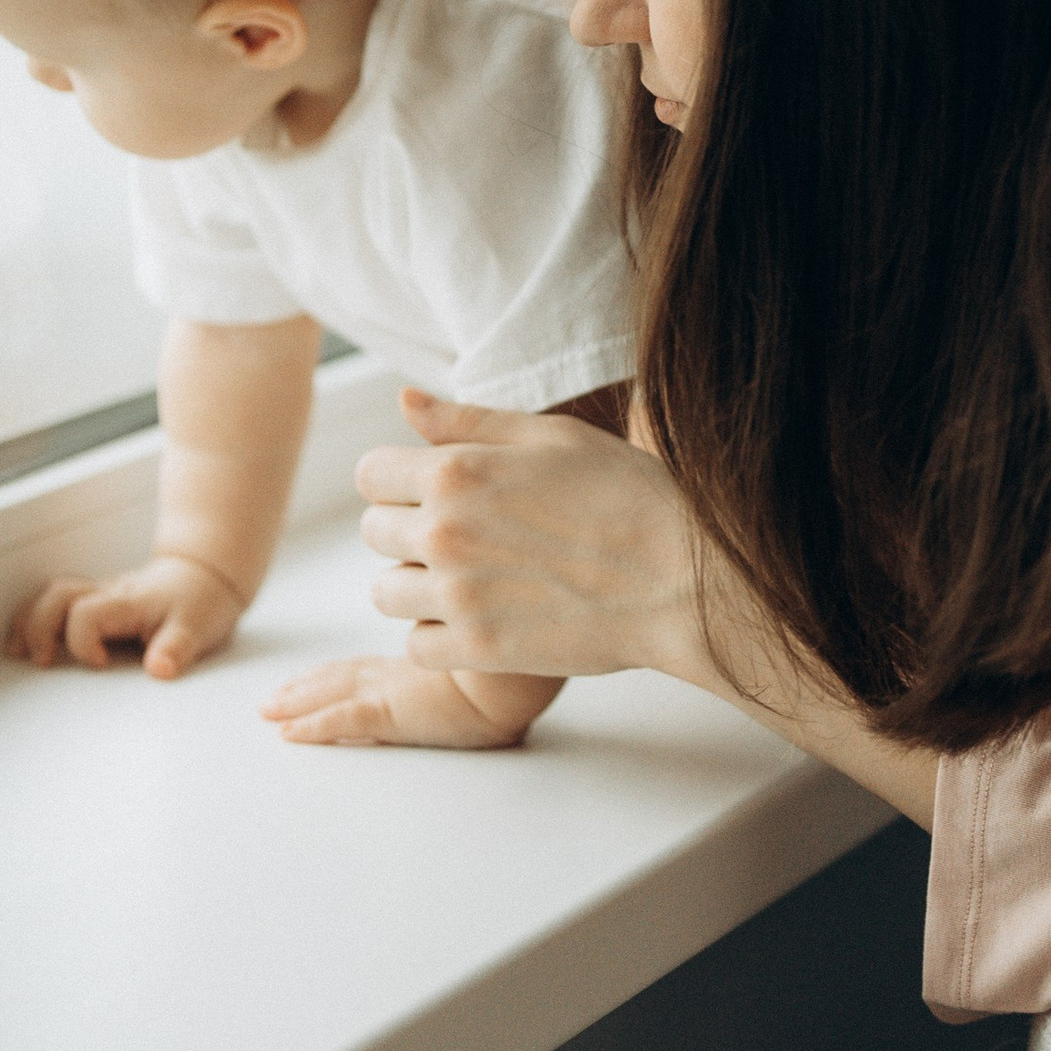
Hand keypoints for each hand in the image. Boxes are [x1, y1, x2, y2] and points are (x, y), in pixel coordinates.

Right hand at [7, 551, 244, 678]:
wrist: (207, 575)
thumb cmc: (201, 601)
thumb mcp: (198, 628)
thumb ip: (176, 649)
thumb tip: (159, 670)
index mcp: (129, 602)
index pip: (87, 615)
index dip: (84, 642)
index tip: (101, 664)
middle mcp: (109, 595)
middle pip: (58, 596)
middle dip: (39, 628)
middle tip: (41, 662)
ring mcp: (101, 595)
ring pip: (53, 594)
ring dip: (31, 620)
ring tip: (18, 651)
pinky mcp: (98, 601)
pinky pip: (59, 600)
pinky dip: (38, 616)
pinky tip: (28, 638)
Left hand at [260, 656, 563, 750]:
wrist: (528, 676)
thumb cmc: (523, 660)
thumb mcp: (498, 648)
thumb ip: (483, 636)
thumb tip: (504, 620)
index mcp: (426, 663)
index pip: (370, 666)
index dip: (336, 672)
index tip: (312, 677)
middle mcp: (404, 674)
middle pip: (342, 677)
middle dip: (306, 687)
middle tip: (274, 699)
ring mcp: (396, 691)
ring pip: (333, 695)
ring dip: (298, 704)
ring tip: (268, 713)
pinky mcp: (392, 712)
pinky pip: (343, 721)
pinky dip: (313, 726)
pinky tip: (288, 734)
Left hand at [356, 390, 705, 681]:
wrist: (680, 576)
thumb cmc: (624, 493)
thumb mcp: (549, 435)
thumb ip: (468, 421)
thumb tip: (404, 400)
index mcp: (456, 472)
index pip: (371, 474)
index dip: (399, 477)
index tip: (433, 487)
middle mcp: (444, 533)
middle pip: (373, 532)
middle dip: (407, 528)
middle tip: (464, 533)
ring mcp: (458, 597)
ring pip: (386, 594)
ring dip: (417, 584)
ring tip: (470, 576)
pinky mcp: (478, 650)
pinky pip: (416, 647)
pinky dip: (438, 635)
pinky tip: (480, 615)